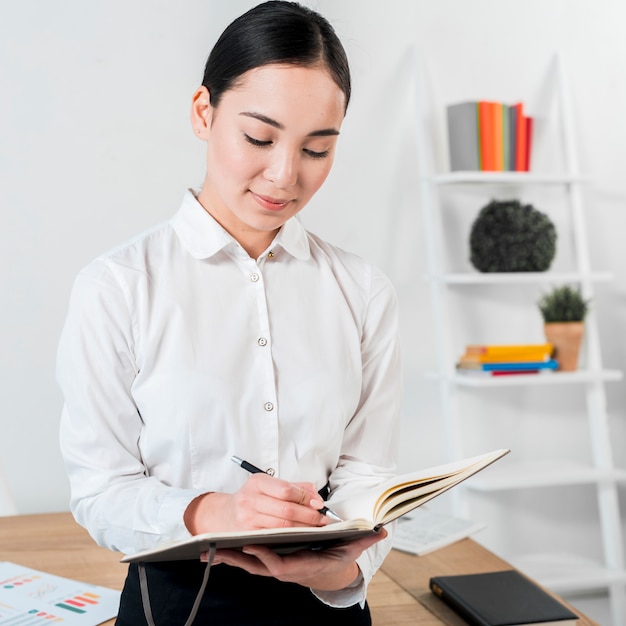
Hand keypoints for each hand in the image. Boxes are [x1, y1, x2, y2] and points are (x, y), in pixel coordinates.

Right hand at [184, 473, 329, 534]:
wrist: (224, 515)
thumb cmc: (252, 498)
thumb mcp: (269, 485)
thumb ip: (294, 487)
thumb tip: (315, 494)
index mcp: (257, 482)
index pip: (286, 490)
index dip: (306, 498)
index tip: (319, 503)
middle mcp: (249, 499)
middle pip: (286, 510)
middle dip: (309, 516)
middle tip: (323, 518)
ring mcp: (247, 519)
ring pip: (282, 527)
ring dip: (303, 528)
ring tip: (316, 528)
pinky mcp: (247, 536)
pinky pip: (274, 537)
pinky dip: (291, 537)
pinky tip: (301, 535)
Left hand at [203, 528, 387, 590]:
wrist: (328, 569)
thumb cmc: (336, 555)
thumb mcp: (350, 547)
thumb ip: (363, 539)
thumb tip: (380, 531)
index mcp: (301, 565)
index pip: (281, 564)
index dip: (267, 556)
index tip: (253, 545)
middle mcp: (285, 568)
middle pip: (258, 565)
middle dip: (239, 558)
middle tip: (219, 548)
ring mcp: (274, 566)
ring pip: (249, 564)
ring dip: (229, 558)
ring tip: (209, 550)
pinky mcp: (267, 561)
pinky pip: (247, 560)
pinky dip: (231, 556)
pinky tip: (215, 551)